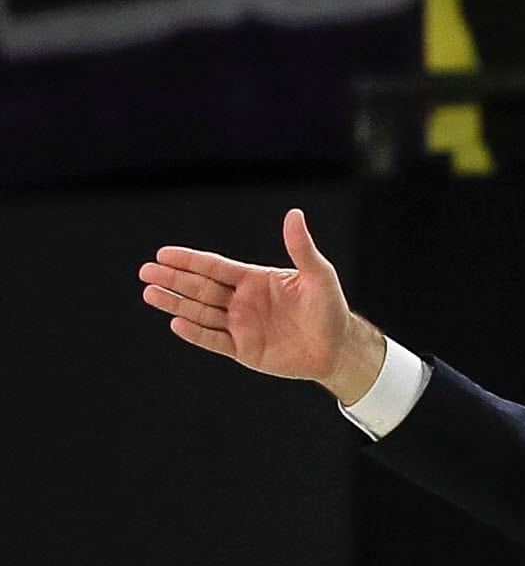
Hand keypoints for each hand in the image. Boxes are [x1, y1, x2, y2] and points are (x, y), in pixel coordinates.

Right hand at [139, 209, 385, 402]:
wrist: (337, 347)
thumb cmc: (329, 307)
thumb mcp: (317, 275)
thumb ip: (301, 249)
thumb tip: (294, 214)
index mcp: (252, 279)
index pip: (214, 266)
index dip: (189, 260)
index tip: (163, 253)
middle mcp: (241, 301)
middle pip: (200, 288)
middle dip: (173, 280)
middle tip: (145, 272)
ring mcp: (241, 326)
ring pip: (201, 313)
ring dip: (176, 304)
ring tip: (149, 294)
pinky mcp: (245, 351)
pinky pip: (215, 341)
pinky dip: (197, 334)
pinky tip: (176, 323)